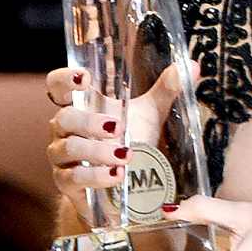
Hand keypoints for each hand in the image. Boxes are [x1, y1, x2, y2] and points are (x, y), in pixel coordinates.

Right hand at [45, 61, 194, 221]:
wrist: (125, 183)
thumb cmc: (133, 138)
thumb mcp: (151, 112)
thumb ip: (167, 89)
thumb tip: (194, 66)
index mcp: (82, 104)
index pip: (58, 86)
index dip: (64, 79)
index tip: (85, 78)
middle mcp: (65, 128)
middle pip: (64, 118)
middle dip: (89, 122)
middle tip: (118, 127)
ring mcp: (63, 156)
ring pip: (68, 148)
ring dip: (96, 151)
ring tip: (125, 156)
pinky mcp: (67, 183)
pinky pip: (74, 177)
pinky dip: (96, 176)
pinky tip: (118, 176)